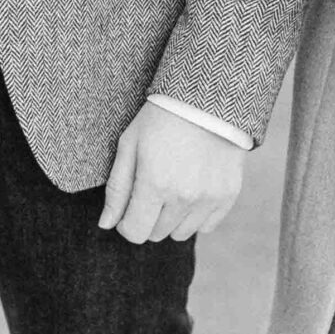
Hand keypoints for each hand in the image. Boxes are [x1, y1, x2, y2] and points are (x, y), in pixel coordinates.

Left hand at [99, 103, 245, 243]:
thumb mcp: (129, 146)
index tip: (128, 209)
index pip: (135, 232)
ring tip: (172, 188)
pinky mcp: (228, 195)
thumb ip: (117, 189)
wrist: (207, 99)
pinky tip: (192, 191)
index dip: (126, 224)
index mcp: (154, 184)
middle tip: (151, 189)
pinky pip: (206, 226)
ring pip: (181, 234)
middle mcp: (184, 196)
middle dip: (148, 217)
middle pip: (156, 234)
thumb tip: (106, 224)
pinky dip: (196, 216)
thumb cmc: (161, 119)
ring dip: (171, 219)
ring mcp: (209, 198)